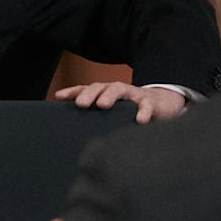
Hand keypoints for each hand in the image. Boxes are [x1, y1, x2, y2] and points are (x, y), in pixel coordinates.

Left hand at [53, 82, 187, 122]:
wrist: (161, 104)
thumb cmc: (130, 111)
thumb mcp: (112, 114)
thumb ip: (96, 119)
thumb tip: (72, 133)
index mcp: (104, 93)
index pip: (85, 89)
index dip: (72, 92)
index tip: (59, 97)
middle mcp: (116, 90)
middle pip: (99, 87)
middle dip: (89, 94)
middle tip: (80, 104)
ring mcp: (133, 94)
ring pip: (119, 90)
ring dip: (109, 96)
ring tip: (102, 105)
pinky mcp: (150, 102)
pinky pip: (146, 105)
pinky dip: (143, 111)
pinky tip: (140, 120)